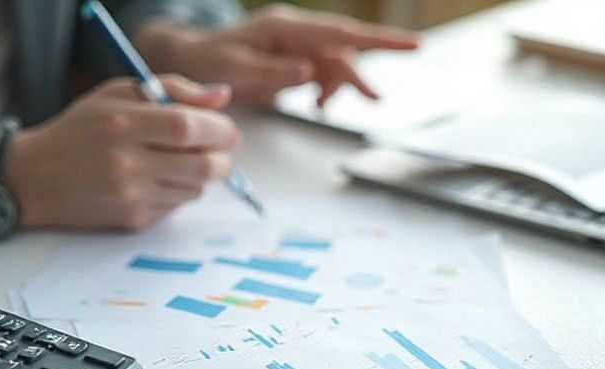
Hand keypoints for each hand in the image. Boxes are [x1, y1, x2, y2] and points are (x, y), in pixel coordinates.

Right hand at [5, 75, 238, 229]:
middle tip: (220, 149)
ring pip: (195, 189)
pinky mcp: (133, 220)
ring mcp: (130, 196)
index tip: (226, 128)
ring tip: (181, 160)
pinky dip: (178, 191)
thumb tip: (223, 96)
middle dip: (223, 157)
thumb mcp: (118, 93)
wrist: (35, 178)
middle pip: (203, 166)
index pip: (188, 127)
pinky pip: (176, 206)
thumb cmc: (82, 129)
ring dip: (201, 175)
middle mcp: (126, 163)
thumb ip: (174, 89)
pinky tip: (157, 178)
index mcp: (122, 124)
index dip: (218, 128)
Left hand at [137, 5, 420, 106]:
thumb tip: (310, 72)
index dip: (378, 39)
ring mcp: (298, 46)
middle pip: (343, 51)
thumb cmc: (210, 63)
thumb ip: (275, 72)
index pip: (340, 32)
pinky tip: (318, 105)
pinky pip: (324, 74)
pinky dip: (326, 91)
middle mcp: (296, 32)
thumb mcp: (238, 70)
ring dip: (338, 87)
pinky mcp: (296, 61)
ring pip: (336, 65)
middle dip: (358, 75)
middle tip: (375, 99)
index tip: (411, 44)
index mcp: (285, 27)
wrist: (193, 63)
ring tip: (322, 107)